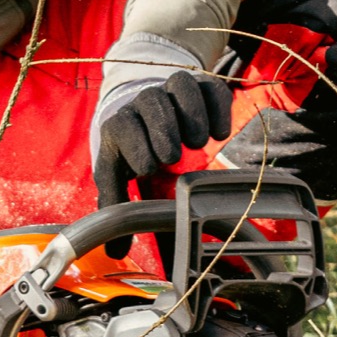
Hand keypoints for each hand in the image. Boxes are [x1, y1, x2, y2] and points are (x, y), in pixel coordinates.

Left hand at [90, 34, 234, 211]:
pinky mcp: (200, 87)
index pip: (121, 125)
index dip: (136, 145)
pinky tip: (220, 133)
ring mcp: (171, 91)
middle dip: (163, 130)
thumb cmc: (131, 156)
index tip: (150, 169)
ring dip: (191, 113)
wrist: (145, 117)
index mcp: (118, 126)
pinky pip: (210, 85)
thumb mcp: (119, 179)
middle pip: (150, 100)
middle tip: (174, 159)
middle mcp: (142, 102)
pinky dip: (218, 105)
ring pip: (180, 83)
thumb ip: (116, 210)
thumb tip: (116, 253)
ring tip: (198, 144)